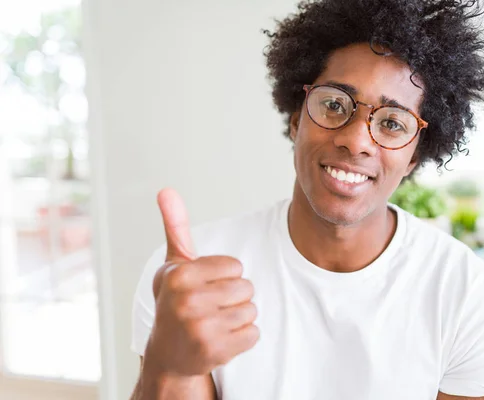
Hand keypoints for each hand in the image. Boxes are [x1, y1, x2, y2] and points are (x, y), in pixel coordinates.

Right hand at [146, 188, 258, 376]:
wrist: (169, 355)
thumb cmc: (176, 302)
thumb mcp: (174, 264)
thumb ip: (176, 226)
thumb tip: (166, 189)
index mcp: (179, 275)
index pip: (236, 266)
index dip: (227, 276)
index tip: (207, 287)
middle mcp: (186, 300)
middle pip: (247, 288)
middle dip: (236, 298)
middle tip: (212, 308)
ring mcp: (200, 328)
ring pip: (252, 311)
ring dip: (239, 318)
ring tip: (216, 323)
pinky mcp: (215, 351)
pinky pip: (254, 334)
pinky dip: (243, 338)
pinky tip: (221, 340)